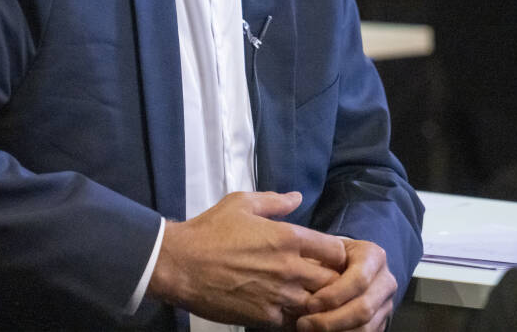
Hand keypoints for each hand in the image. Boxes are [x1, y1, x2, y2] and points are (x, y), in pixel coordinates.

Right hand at [147, 190, 347, 327]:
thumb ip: (274, 201)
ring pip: (318, 305)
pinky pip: (294, 323)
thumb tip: (297, 198)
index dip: (337, 254)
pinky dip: (296, 319)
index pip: (336, 250)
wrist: (180, 264)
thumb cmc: (210, 230)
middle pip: (334, 281)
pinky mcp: (264, 318)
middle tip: (323, 280)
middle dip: (333, 281)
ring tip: (307, 297)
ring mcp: (279, 295)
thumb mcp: (242, 203)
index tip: (328, 256)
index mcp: (288, 237)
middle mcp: (290, 267)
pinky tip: (287, 311)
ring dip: (316, 302)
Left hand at [294, 238, 396, 331]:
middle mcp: (385, 281)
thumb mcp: (323, 251)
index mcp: (373, 256)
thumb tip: (303, 281)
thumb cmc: (328, 257)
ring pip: (365, 328)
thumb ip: (318, 262)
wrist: (342, 267)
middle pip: (364, 308)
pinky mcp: (380, 322)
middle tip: (304, 324)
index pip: (359, 279)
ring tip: (309, 330)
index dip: (334, 295)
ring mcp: (385, 304)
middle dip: (331, 320)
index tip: (310, 304)